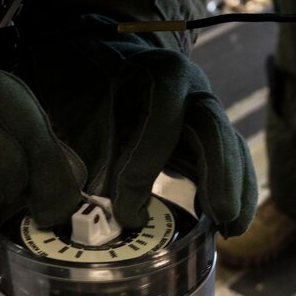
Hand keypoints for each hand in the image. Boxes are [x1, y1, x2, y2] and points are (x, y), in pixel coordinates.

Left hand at [23, 21, 256, 235]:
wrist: (113, 65)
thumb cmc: (93, 92)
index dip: (144, 165)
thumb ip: (79, 149)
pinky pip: (235, 159)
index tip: (125, 212)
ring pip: (230, 145)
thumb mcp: (82, 109)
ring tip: (230, 230)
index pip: (158, 118)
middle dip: (218, 171)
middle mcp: (189, 88)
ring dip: (235, 188)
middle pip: (211, 126)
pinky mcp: (214, 132)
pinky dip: (238, 191)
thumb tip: (57, 211)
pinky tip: (232, 225)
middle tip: (218, 214)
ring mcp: (207, 108)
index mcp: (154, 75)